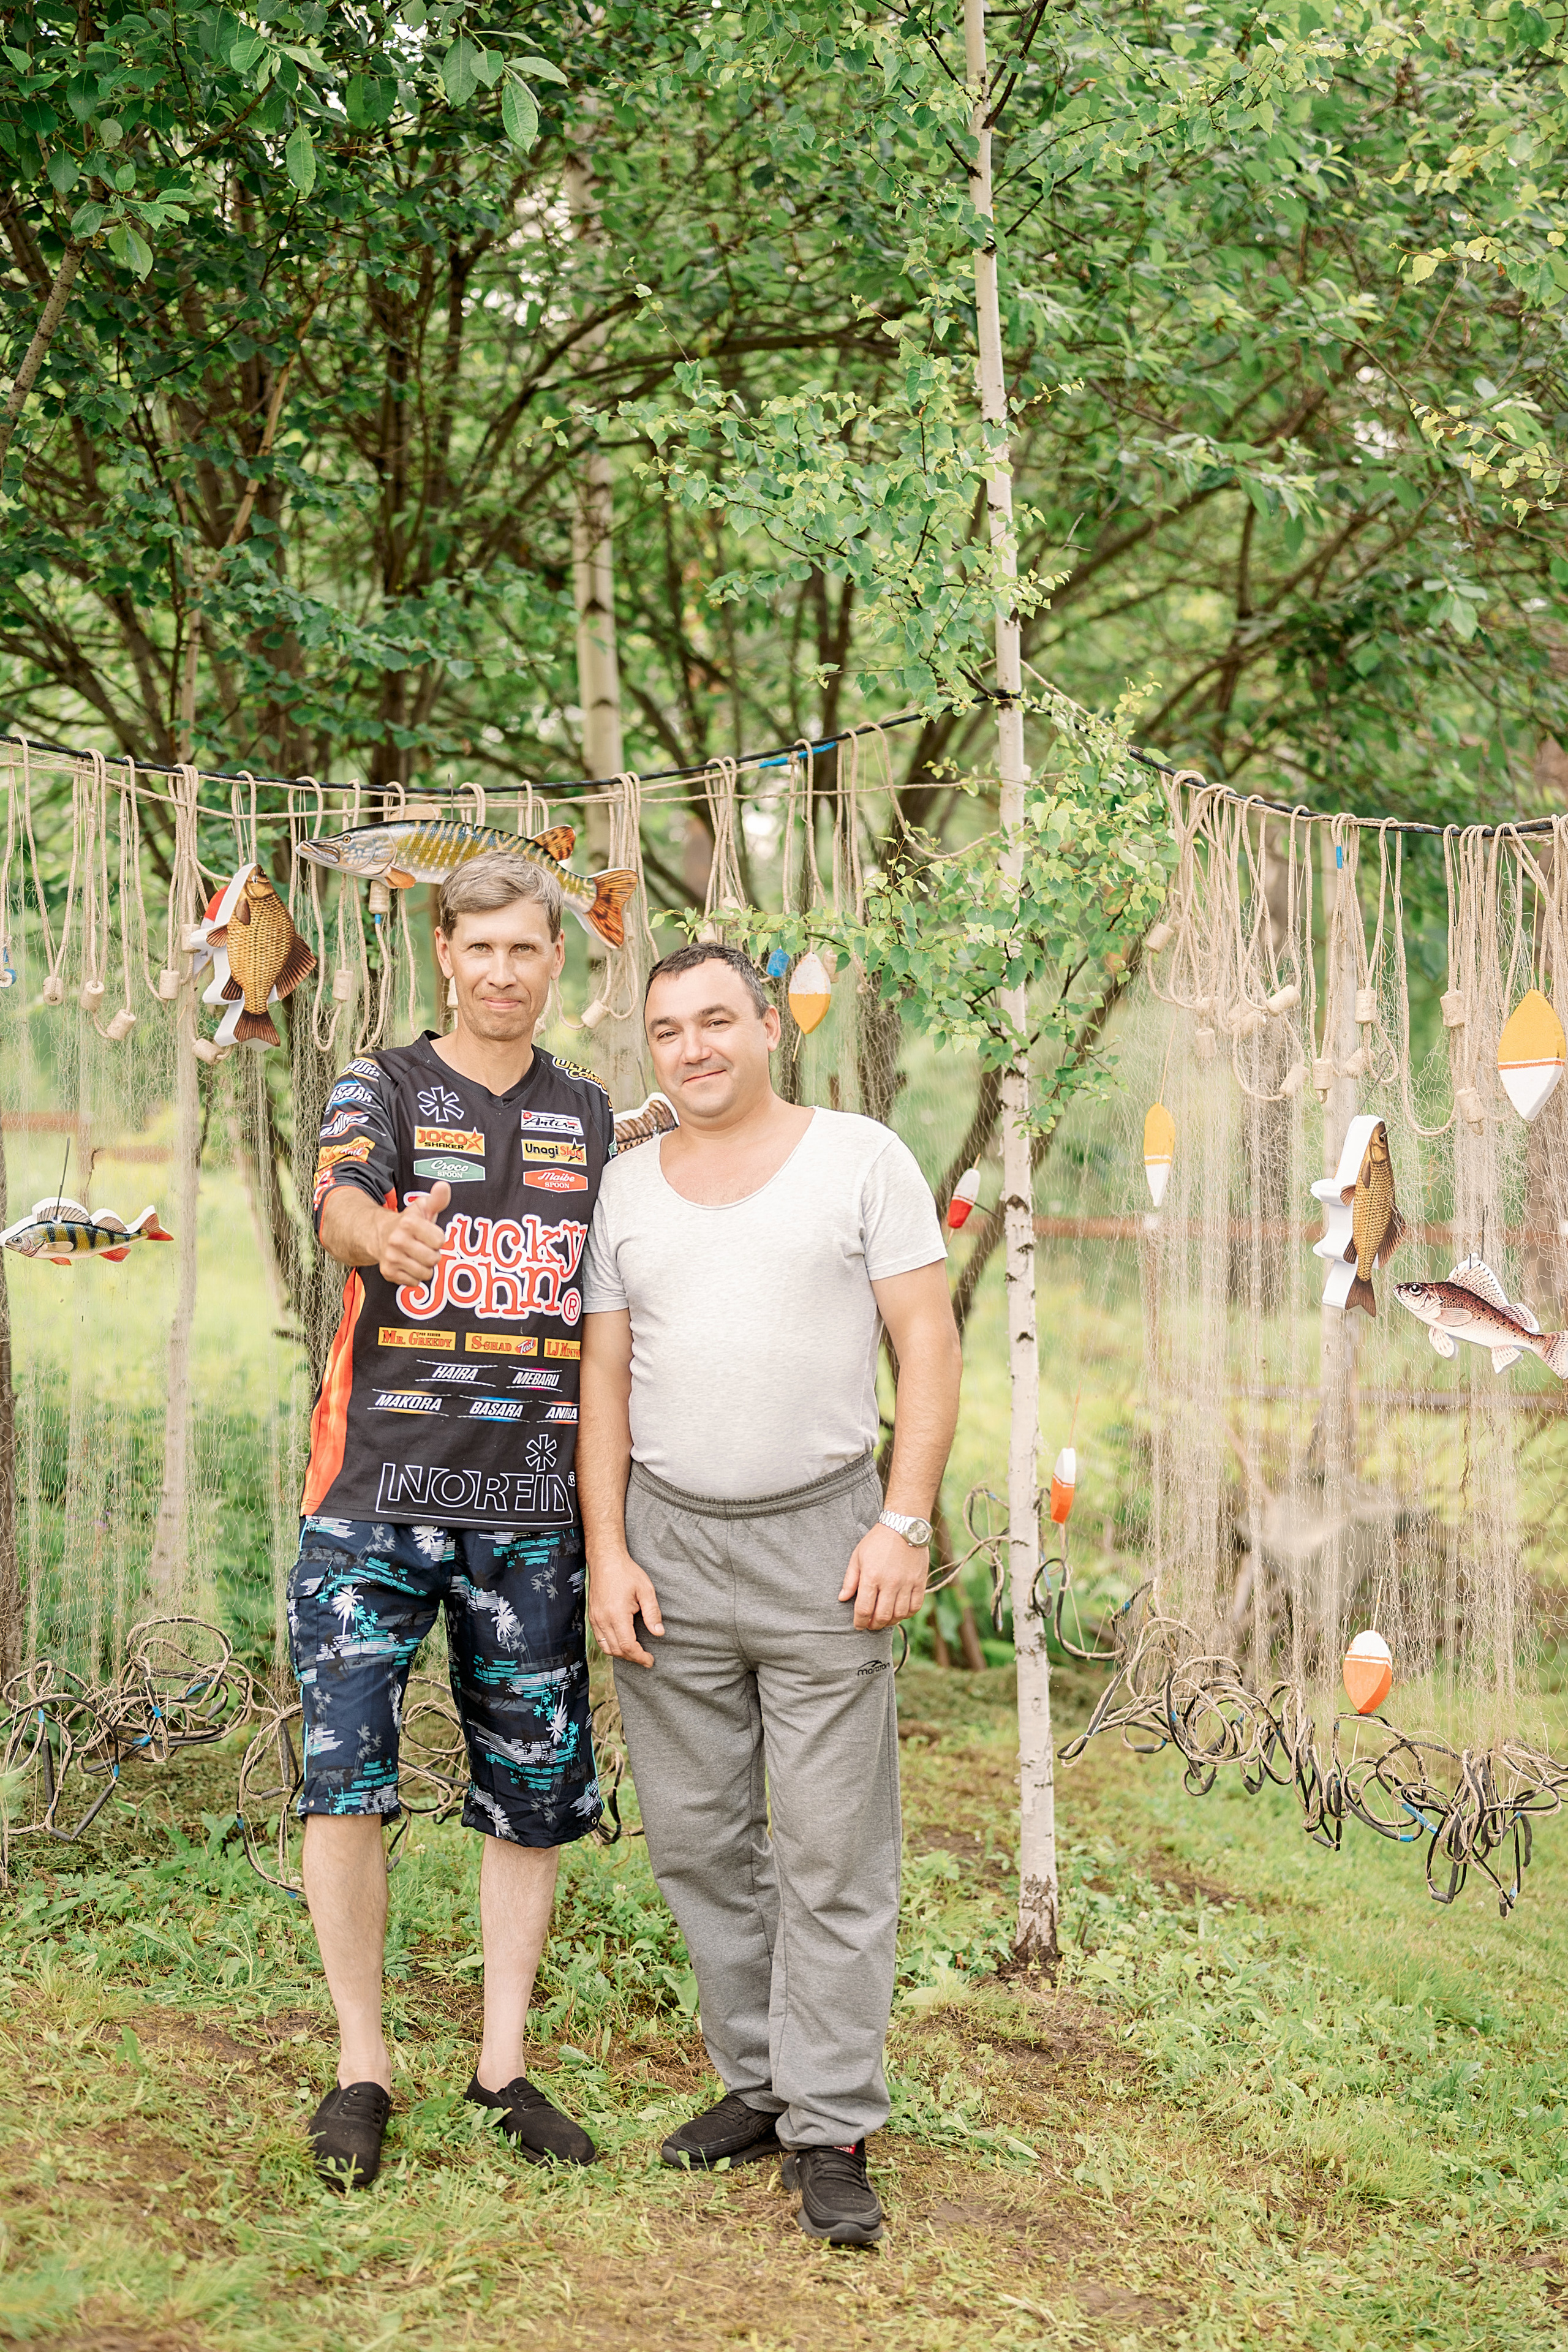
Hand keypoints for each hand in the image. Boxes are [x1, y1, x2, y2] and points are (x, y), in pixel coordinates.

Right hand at [376, 1180, 452, 1284]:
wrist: (378, 1234)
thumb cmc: (407, 1222)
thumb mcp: (422, 1207)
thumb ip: (437, 1199)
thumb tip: (444, 1186)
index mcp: (408, 1223)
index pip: (439, 1241)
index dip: (437, 1239)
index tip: (429, 1235)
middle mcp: (397, 1241)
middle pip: (433, 1259)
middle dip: (433, 1254)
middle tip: (424, 1247)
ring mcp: (391, 1258)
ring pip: (425, 1273)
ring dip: (425, 1267)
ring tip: (417, 1256)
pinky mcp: (388, 1272)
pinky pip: (414, 1282)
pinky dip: (414, 1276)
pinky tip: (408, 1264)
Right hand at [588, 1549, 664, 1667]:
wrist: (605, 1560)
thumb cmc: (627, 1573)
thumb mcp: (645, 1590)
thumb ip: (653, 1613)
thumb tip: (659, 1633)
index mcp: (617, 1614)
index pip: (627, 1646)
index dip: (640, 1657)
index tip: (650, 1660)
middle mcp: (602, 1619)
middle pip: (616, 1650)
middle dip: (632, 1657)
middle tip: (646, 1658)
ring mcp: (595, 1618)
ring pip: (606, 1647)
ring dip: (621, 1654)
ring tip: (635, 1652)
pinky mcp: (592, 1616)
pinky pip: (600, 1639)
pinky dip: (611, 1646)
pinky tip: (622, 1642)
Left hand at [839, 1520, 928, 1632]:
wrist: (904, 1526)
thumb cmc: (877, 1541)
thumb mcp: (858, 1556)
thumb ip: (850, 1580)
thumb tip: (842, 1599)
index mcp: (871, 1576)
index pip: (864, 1609)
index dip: (860, 1621)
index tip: (858, 1625)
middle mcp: (890, 1582)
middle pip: (882, 1616)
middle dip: (874, 1625)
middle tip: (870, 1625)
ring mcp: (907, 1583)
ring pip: (899, 1614)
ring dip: (890, 1621)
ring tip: (884, 1619)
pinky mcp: (920, 1581)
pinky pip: (915, 1606)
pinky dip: (907, 1614)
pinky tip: (899, 1612)